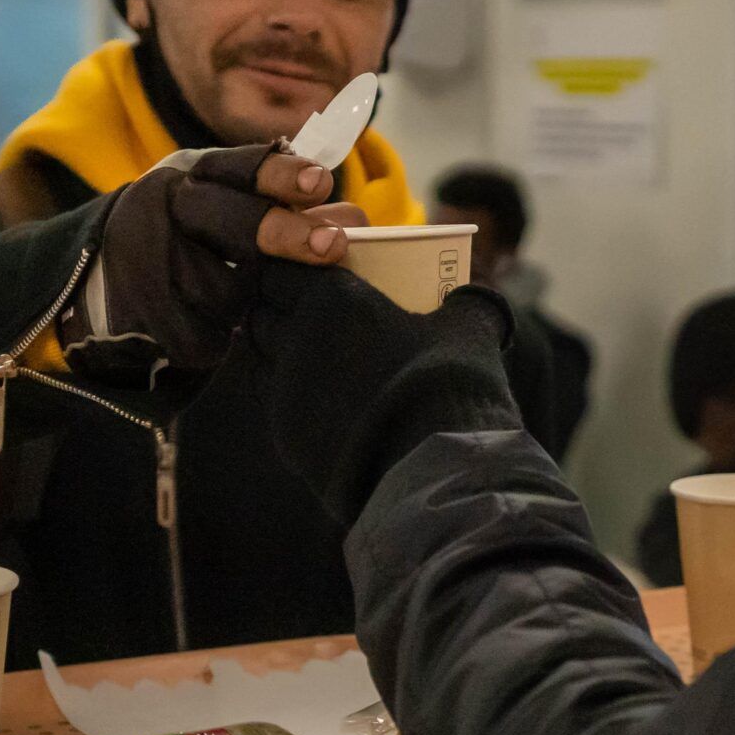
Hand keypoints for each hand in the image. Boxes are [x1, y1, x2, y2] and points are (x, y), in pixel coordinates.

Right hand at [73, 145, 365, 379]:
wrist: (100, 278)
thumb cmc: (188, 235)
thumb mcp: (222, 201)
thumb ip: (284, 205)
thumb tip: (352, 220)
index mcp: (194, 175)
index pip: (239, 166)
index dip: (281, 175)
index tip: (320, 185)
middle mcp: (168, 208)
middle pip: (230, 220)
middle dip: (283, 234)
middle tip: (331, 247)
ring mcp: (150, 260)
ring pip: (224, 285)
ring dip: (255, 298)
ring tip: (266, 304)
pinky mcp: (142, 312)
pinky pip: (203, 333)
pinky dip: (226, 337)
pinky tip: (234, 334)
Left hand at [245, 262, 522, 520]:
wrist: (431, 468)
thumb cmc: (448, 383)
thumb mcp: (467, 328)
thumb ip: (465, 303)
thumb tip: (475, 294)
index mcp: (330, 298)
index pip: (279, 267)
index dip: (288, 266)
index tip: (309, 271)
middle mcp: (296, 339)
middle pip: (262, 308)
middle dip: (277, 303)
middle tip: (306, 307)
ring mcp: (286, 390)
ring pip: (259, 354)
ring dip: (277, 346)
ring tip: (309, 351)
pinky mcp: (286, 435)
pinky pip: (273, 401)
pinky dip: (287, 391)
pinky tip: (317, 396)